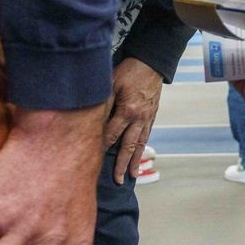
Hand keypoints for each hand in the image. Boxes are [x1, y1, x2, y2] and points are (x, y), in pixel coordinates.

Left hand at [103, 59, 161, 184]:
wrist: (152, 63)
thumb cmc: (130, 71)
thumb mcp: (112, 84)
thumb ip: (103, 103)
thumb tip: (91, 121)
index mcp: (127, 111)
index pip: (111, 135)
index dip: (101, 148)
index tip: (93, 161)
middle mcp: (139, 118)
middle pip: (129, 146)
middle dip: (122, 164)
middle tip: (119, 181)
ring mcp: (147, 118)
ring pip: (140, 143)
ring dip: (135, 161)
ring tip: (133, 175)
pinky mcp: (152, 114)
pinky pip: (147, 134)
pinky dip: (143, 147)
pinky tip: (140, 155)